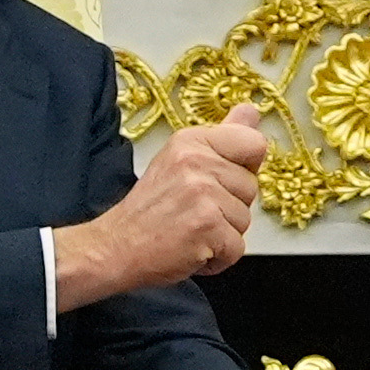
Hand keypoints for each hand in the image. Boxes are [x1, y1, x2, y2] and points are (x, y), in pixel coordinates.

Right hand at [60, 119, 268, 306]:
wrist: (115, 247)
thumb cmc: (148, 210)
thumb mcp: (180, 160)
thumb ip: (222, 136)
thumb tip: (250, 111)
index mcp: (191, 141)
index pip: (253, 143)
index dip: (245, 167)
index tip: (220, 180)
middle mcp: (196, 162)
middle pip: (251, 186)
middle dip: (230, 207)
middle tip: (194, 210)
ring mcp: (202, 193)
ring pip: (245, 219)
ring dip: (223, 234)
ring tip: (192, 229)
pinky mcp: (207, 225)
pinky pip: (237, 247)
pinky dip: (218, 258)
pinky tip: (193, 248)